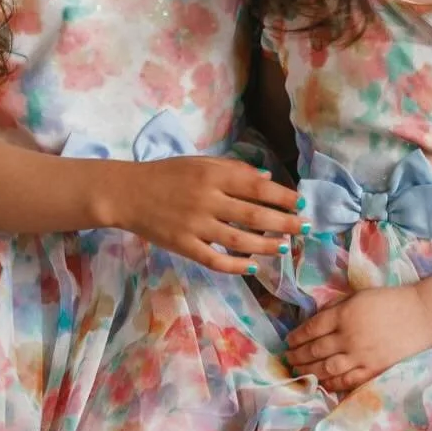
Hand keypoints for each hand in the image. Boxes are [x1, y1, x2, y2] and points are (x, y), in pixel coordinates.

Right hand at [114, 158, 301, 273]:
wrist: (126, 193)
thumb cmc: (166, 174)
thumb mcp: (200, 163)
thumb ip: (233, 170)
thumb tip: (268, 180)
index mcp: (213, 175)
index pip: (257, 187)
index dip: (284, 197)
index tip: (302, 203)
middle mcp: (207, 199)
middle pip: (255, 215)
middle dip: (285, 223)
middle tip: (305, 229)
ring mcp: (195, 225)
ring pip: (240, 240)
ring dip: (267, 246)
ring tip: (285, 248)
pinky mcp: (183, 245)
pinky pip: (215, 260)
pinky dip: (237, 266)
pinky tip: (253, 267)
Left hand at [285, 285, 431, 392]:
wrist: (423, 315)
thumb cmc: (391, 301)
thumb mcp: (359, 296)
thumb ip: (336, 307)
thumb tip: (315, 320)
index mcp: (343, 314)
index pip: (311, 328)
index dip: (296, 336)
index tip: (289, 341)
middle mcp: (348, 336)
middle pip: (315, 350)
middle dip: (297, 356)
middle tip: (288, 359)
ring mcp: (360, 356)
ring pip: (326, 368)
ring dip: (309, 371)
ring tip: (299, 371)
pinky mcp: (373, 369)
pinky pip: (347, 381)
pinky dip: (332, 383)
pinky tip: (323, 383)